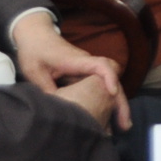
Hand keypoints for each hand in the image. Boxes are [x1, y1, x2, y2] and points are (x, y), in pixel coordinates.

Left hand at [11, 15, 129, 132]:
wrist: (36, 36)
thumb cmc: (35, 52)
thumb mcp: (35, 72)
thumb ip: (47, 90)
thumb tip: (58, 111)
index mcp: (76, 61)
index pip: (100, 65)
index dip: (109, 78)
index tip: (112, 93)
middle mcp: (88, 63)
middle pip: (113, 78)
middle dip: (120, 100)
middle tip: (125, 124)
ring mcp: (88, 68)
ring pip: (109, 83)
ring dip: (117, 102)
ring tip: (121, 125)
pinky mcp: (85, 74)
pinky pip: (101, 86)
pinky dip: (108, 100)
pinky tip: (107, 116)